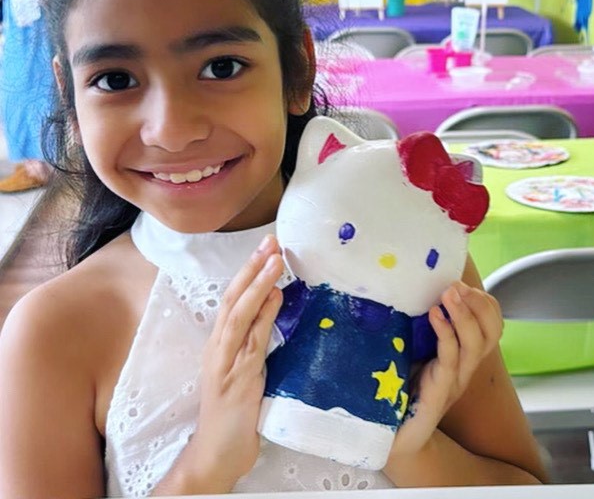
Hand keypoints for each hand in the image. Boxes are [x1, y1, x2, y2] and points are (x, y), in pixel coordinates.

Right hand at [185, 235, 283, 489]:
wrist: (216, 453)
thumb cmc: (233, 412)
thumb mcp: (246, 368)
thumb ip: (256, 337)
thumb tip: (275, 302)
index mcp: (220, 342)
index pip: (233, 298)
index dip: (248, 271)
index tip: (266, 248)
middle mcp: (219, 346)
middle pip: (234, 298)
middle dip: (252, 267)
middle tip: (271, 240)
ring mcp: (226, 361)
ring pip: (240, 313)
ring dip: (258, 283)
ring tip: (275, 258)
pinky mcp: (237, 378)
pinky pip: (252, 341)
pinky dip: (264, 316)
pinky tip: (275, 296)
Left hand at [389, 282, 502, 458]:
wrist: (390, 430)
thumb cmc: (400, 384)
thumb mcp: (414, 347)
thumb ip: (420, 324)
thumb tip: (410, 288)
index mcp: (463, 355)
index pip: (491, 326)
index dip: (485, 303)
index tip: (463, 283)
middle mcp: (465, 367)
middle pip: (491, 332)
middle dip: (479, 303)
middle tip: (458, 285)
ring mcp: (455, 380)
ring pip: (474, 343)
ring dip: (464, 313)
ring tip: (450, 292)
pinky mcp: (439, 390)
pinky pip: (450, 357)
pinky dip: (445, 332)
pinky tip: (435, 314)